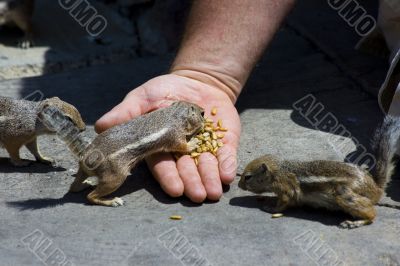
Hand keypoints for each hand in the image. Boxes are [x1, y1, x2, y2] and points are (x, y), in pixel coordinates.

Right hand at [95, 73, 239, 201]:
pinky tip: (228, 174)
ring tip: (214, 192)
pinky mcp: (224, 141)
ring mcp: (204, 147)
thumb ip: (126, 113)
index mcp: (160, 146)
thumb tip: (100, 126)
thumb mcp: (143, 97)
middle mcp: (182, 152)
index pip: (163, 165)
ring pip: (207, 167)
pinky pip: (227, 154)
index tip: (174, 189)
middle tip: (197, 196)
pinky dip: (228, 164)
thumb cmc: (165, 91)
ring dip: (210, 179)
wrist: (197, 81)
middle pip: (186, 170)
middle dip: (192, 183)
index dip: (168, 177)